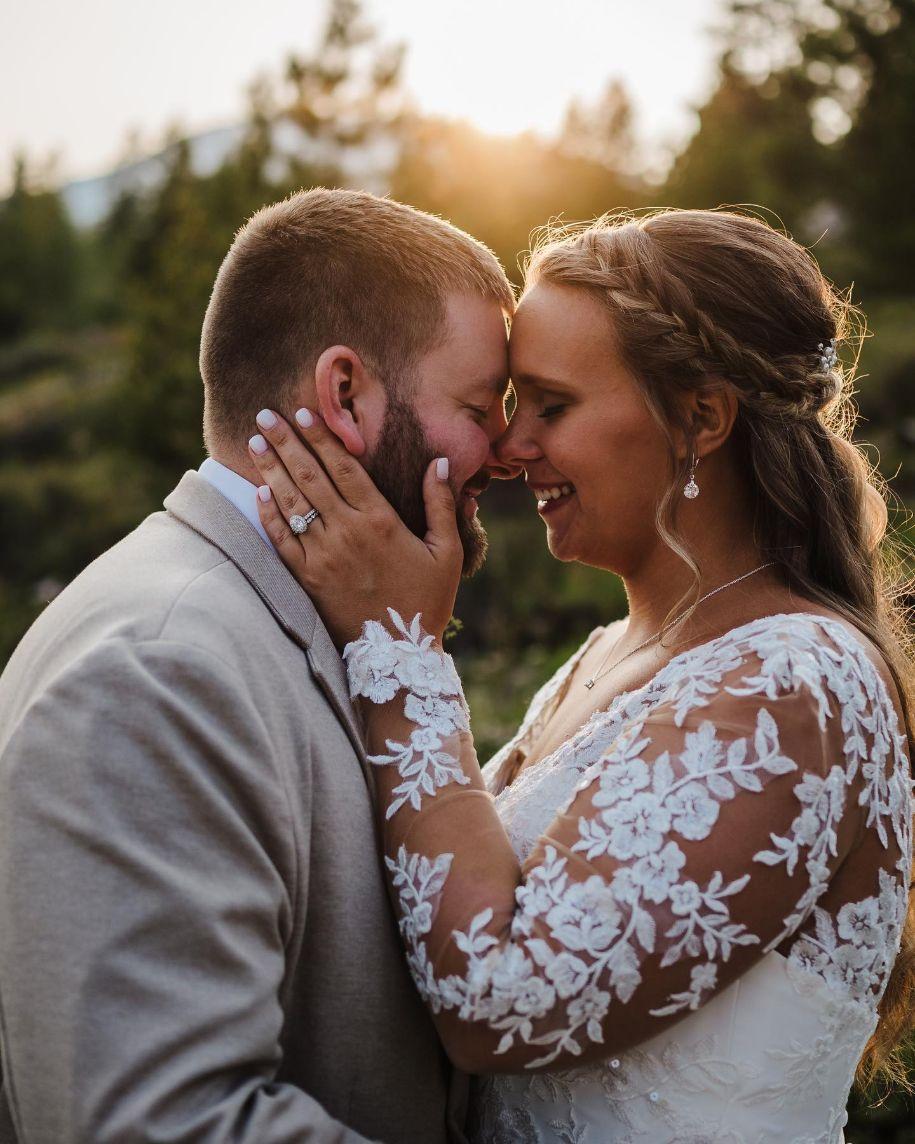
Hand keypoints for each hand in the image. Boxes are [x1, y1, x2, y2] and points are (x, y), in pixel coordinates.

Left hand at [248, 409, 462, 647]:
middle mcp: (347, 533)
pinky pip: (281, 540)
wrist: (397, 657)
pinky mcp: (307, 580)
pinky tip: (258, 492)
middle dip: (285, 442)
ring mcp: (323, 557)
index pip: (343, 468)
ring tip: (254, 442)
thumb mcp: (447, 553)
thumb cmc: (425, 602)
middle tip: (264, 414)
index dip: (321, 438)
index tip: (302, 414)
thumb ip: (441, 505)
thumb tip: (440, 463)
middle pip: (309, 477)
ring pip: (291, 503)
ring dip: (270, 469)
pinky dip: (268, 514)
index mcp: (381, 521)